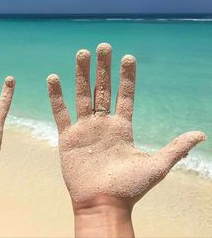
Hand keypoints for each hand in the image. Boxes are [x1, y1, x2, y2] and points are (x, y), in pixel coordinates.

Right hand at [47, 43, 205, 236]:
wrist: (103, 204)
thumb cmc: (130, 189)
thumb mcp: (156, 166)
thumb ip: (176, 148)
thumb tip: (201, 134)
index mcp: (122, 127)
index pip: (125, 95)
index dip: (127, 77)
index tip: (128, 57)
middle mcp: (103, 124)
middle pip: (102, 90)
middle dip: (103, 68)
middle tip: (104, 46)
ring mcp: (84, 129)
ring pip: (82, 96)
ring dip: (81, 75)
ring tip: (82, 54)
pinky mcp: (67, 137)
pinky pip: (60, 112)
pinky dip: (56, 96)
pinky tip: (53, 79)